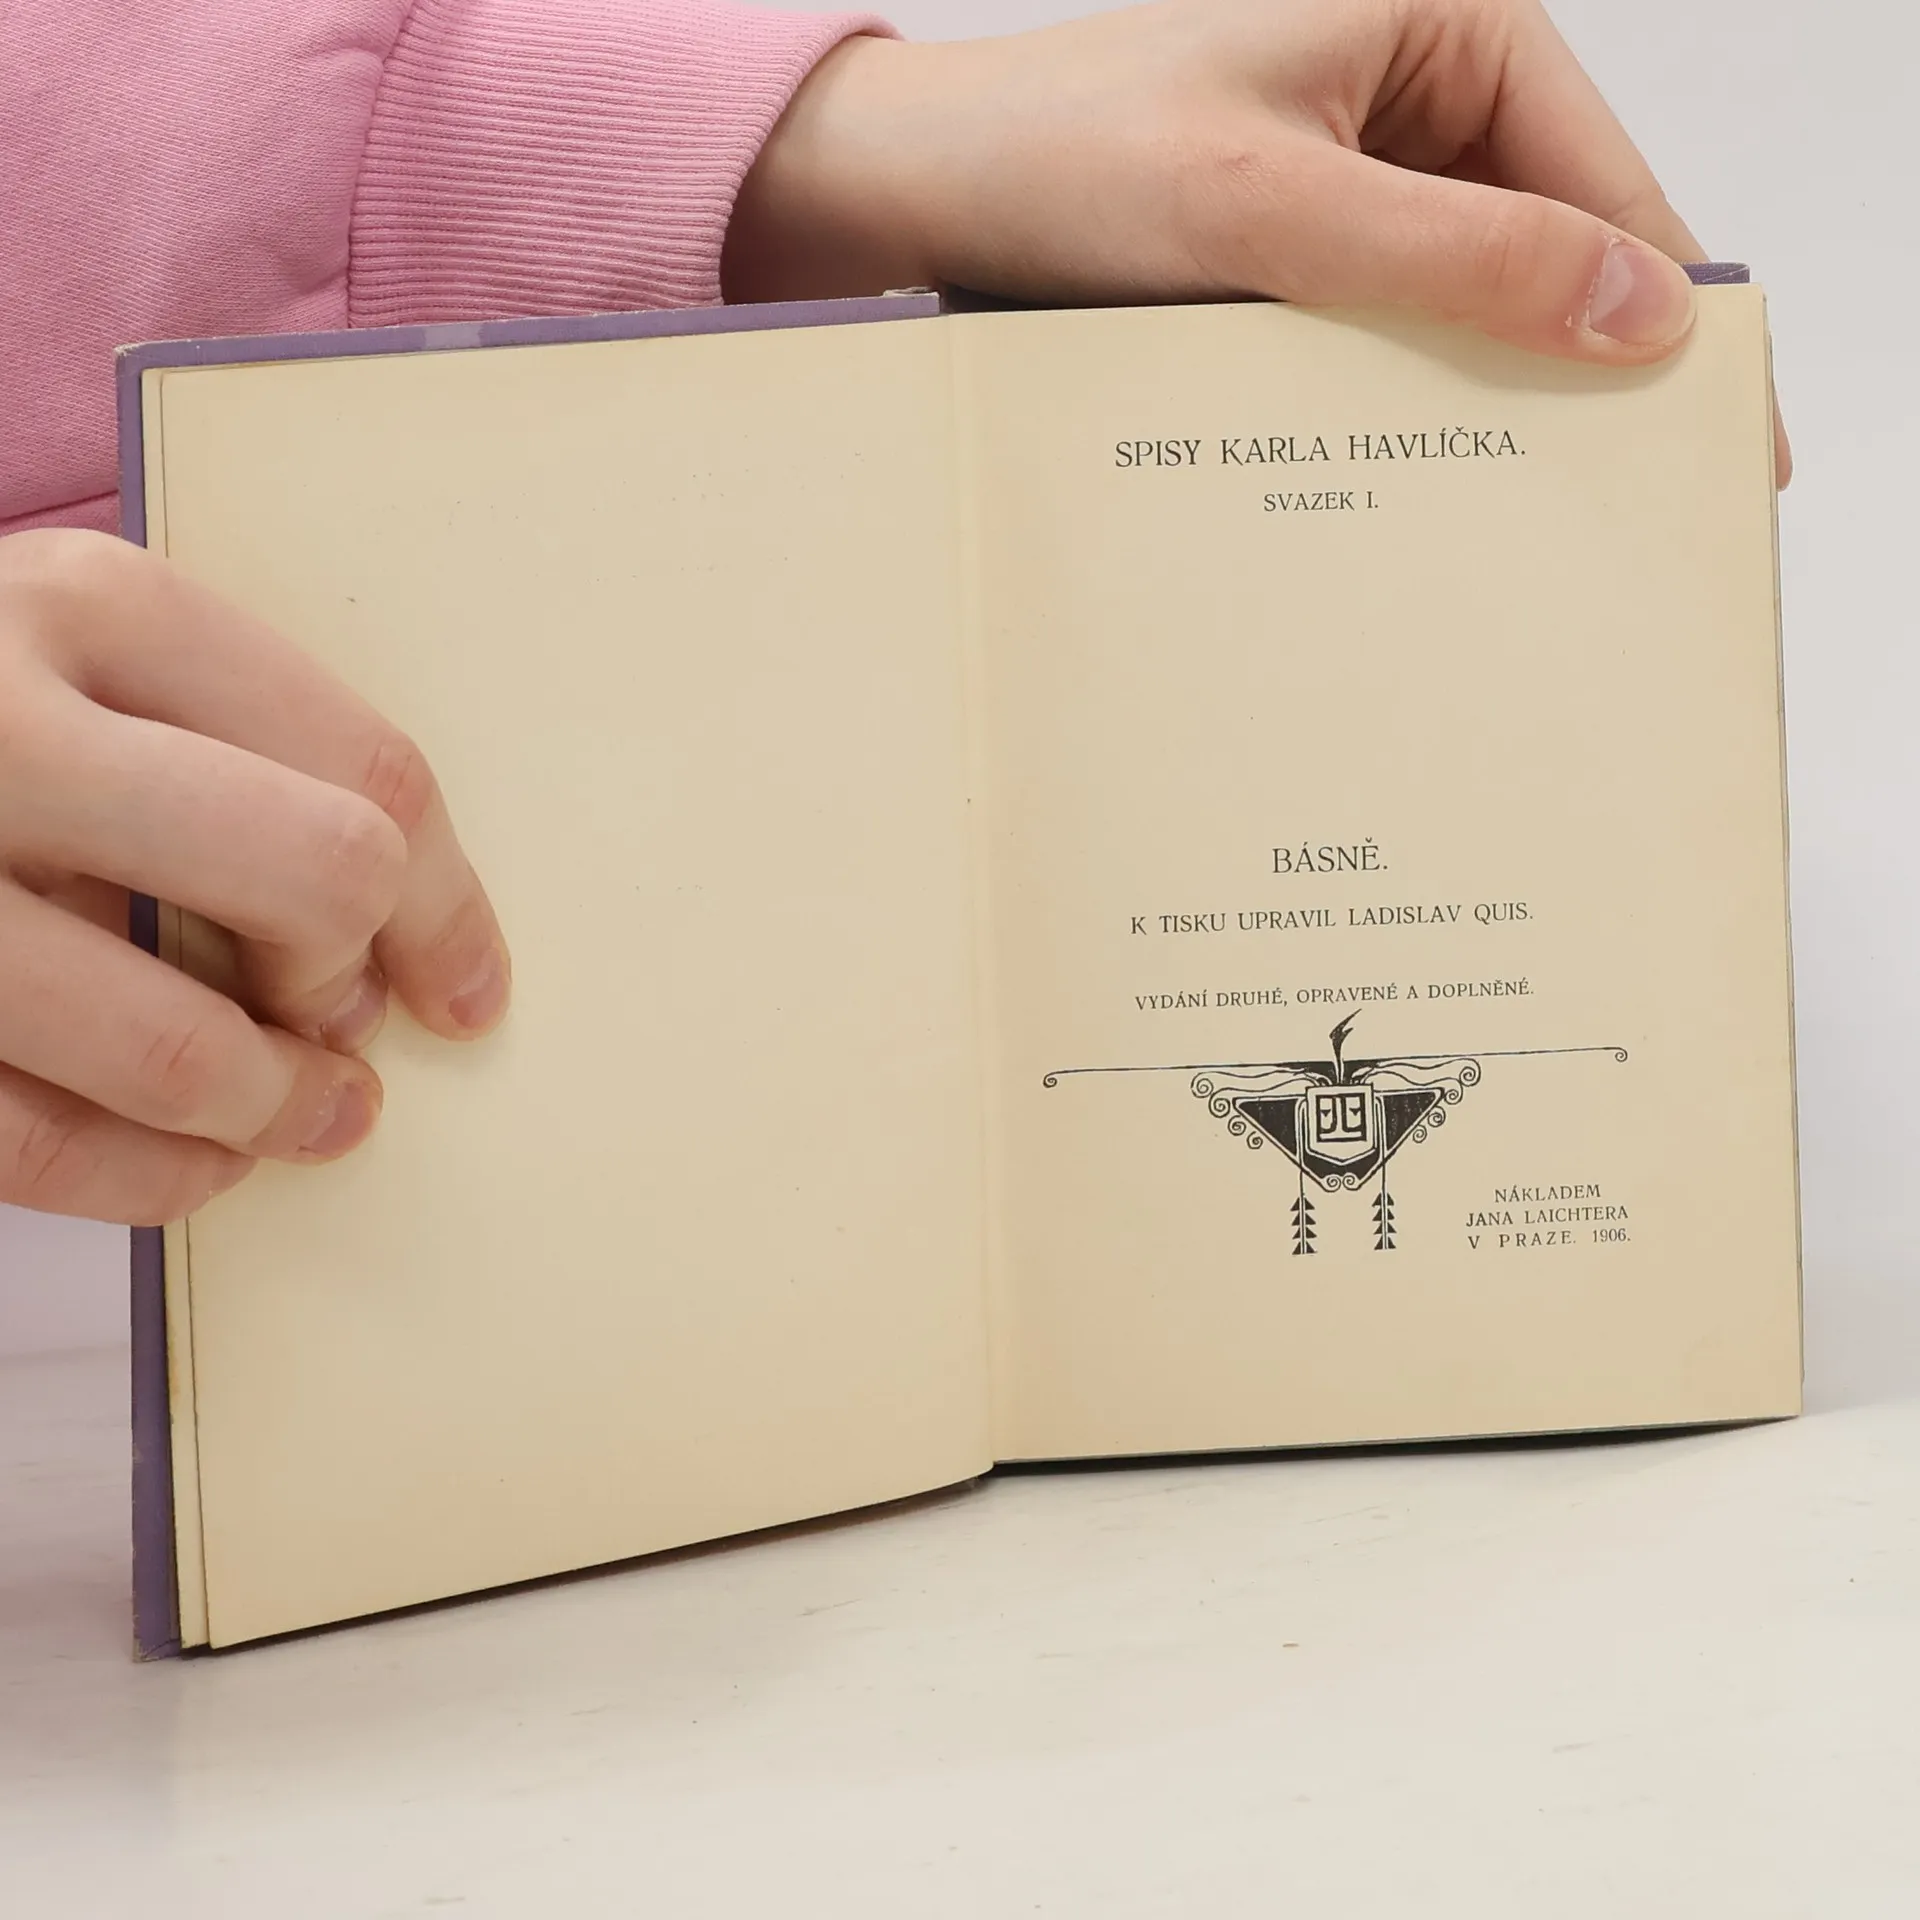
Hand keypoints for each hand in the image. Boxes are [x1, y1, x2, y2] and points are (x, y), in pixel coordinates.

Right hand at [0, 532, 511, 1225]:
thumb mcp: (78, 663)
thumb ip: (227, 754)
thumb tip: (414, 945)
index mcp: (90, 608)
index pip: (367, 769)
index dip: (451, 906)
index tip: (468, 989)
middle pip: (316, 873)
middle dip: (355, 977)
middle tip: (346, 1020)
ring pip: (180, 1045)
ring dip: (278, 1107)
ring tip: (309, 1115)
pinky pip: (40, 1147)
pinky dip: (156, 1180)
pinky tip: (200, 1167)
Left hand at [728, 0, 1789, 482]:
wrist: (923, 194)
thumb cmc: (1065, 161)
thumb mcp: (1270, 208)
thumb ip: (1455, 255)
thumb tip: (1638, 311)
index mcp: (1450, 28)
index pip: (1608, 186)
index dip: (1663, 317)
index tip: (1713, 446)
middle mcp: (1420, 91)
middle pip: (1553, 246)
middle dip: (1578, 367)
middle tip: (1621, 509)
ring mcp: (1361, 170)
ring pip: (1473, 296)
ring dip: (1486, 394)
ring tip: (1523, 516)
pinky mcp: (1303, 240)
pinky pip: (1391, 322)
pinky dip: (1404, 393)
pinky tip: (1412, 474)